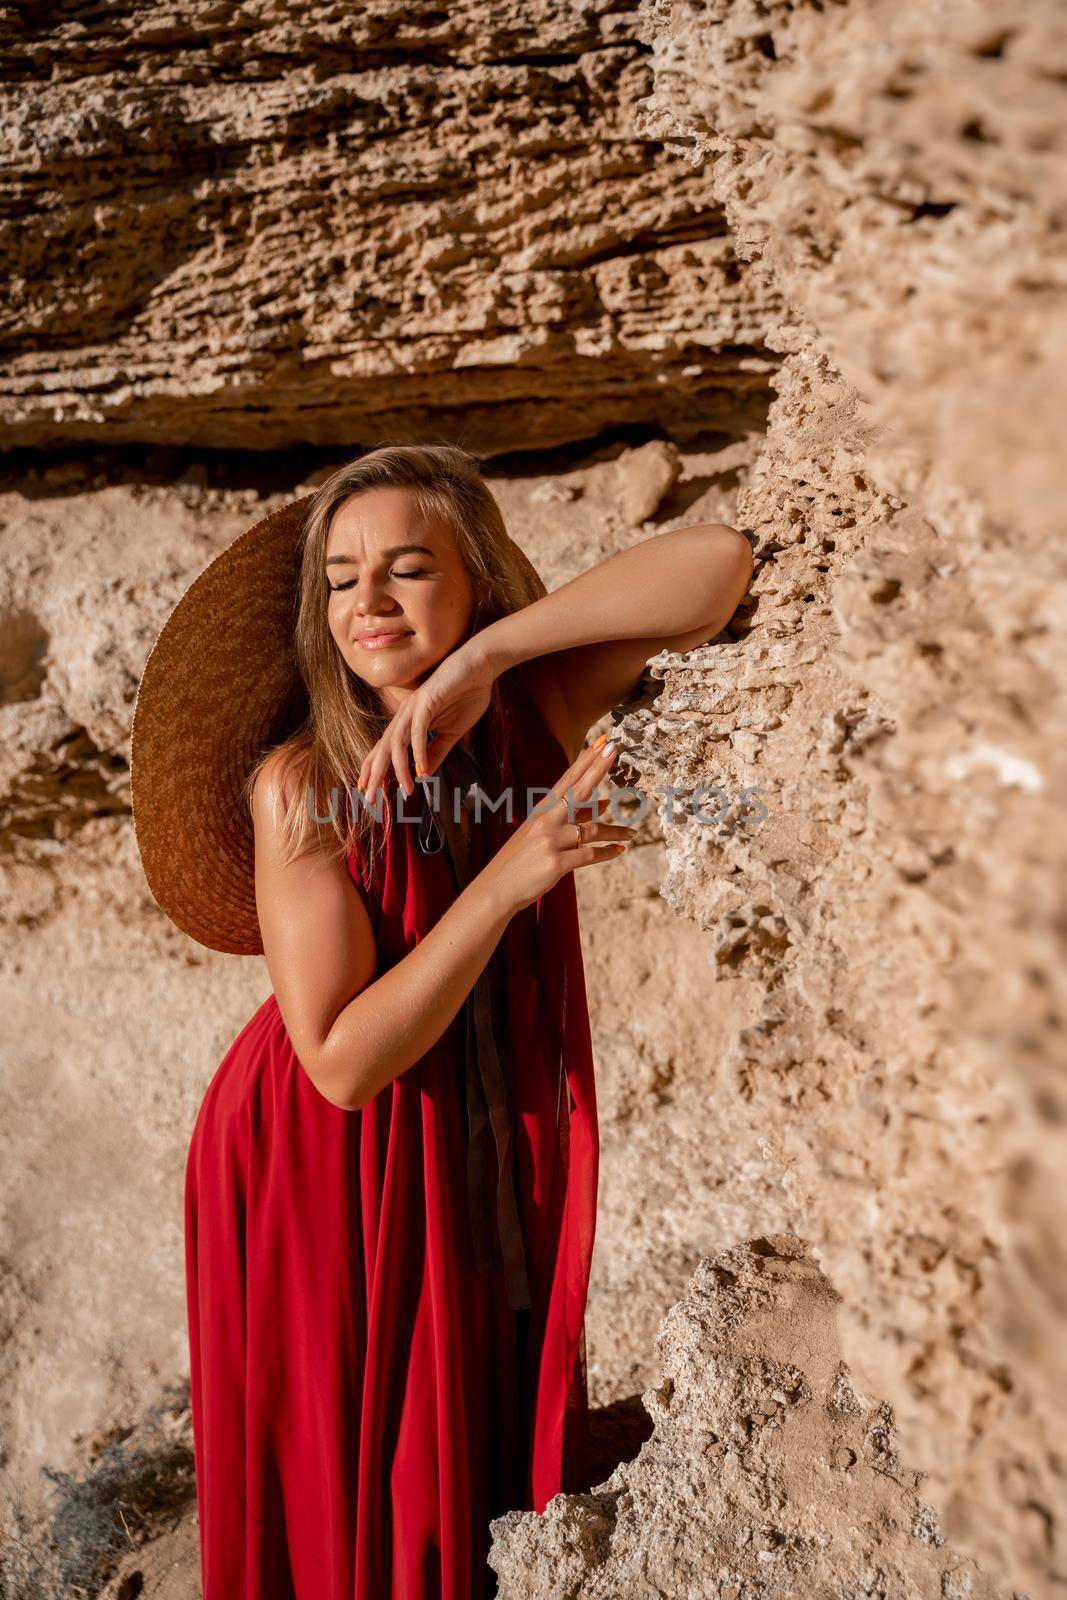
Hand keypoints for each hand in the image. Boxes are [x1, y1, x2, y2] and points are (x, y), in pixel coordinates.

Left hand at [358, 637, 495, 803]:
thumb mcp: (452, 732)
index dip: (375, 769)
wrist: (480, 667)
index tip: (369, 791)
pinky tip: (421, 769)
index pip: (386, 749)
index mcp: (409, 722)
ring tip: (406, 790)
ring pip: (398, 743)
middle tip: (370, 799)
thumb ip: (436, 751)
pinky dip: (418, 751)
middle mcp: (406, 715)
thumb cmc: (466, 695)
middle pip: (384, 748)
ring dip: (399, 768)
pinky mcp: (427, 701)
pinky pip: (418, 731)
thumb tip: (423, 773)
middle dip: (375, 774)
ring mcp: (414, 708)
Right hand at [482, 737, 633, 915]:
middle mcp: (547, 820)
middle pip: (578, 791)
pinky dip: (607, 853)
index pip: (568, 779)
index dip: (586, 760)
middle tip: (616, 750)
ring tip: (632, 833)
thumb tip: (604, 802)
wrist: (498, 887)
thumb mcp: (542, 832)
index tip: (603, 742)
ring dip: (616, 831)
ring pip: (592, 830)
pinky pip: (589, 855)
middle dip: (598, 769)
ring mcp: (551, 841)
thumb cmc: (522, 858)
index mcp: (542, 810)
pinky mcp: (556, 863)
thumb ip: (572, 817)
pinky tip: (619, 851)